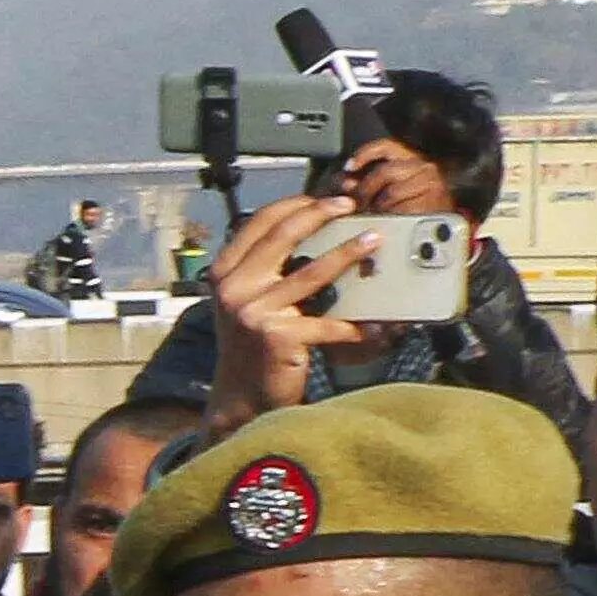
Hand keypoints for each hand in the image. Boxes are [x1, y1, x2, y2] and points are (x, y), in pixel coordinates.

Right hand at [203, 193, 371, 437]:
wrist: (241, 395)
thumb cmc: (252, 346)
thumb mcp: (246, 301)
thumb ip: (264, 270)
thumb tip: (311, 236)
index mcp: (223, 273)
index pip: (259, 223)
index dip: (295, 205)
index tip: (325, 199)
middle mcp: (233, 289)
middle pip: (282, 236)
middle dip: (320, 214)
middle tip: (350, 206)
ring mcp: (253, 312)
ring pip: (311, 272)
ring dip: (348, 253)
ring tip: (373, 242)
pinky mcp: (277, 337)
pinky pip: (326, 323)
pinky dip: (353, 325)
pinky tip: (373, 324)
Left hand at [335, 135, 455, 216]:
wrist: (444, 225)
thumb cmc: (416, 205)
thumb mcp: (390, 187)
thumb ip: (368, 182)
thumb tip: (348, 184)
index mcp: (412, 158)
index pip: (387, 146)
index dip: (365, 153)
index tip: (350, 166)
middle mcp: (424, 166)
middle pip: (384, 171)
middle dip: (365, 189)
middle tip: (357, 204)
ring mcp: (431, 183)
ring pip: (391, 192)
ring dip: (377, 206)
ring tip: (374, 215)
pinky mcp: (433, 202)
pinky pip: (401, 210)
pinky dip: (391, 217)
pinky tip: (389, 221)